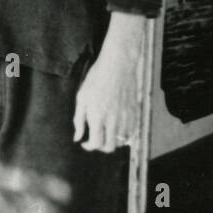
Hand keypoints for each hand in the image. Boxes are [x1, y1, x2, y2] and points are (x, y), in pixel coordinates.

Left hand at [73, 11, 145, 152]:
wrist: (118, 65)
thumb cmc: (96, 79)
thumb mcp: (82, 97)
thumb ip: (79, 120)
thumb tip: (77, 138)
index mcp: (97, 116)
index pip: (96, 143)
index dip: (89, 146)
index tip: (85, 142)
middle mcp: (113, 119)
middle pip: (110, 147)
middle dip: (101, 147)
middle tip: (96, 139)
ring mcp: (125, 117)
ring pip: (121, 141)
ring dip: (113, 141)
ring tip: (106, 133)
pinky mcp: (134, 112)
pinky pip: (131, 132)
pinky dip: (124, 135)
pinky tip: (117, 127)